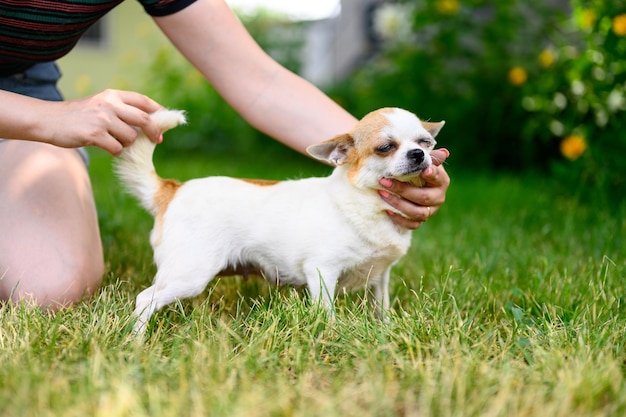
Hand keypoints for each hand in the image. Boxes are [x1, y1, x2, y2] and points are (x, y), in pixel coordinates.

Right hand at [44, 89, 162, 154]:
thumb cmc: (78, 116)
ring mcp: (102, 119)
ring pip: (131, 137)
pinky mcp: (95, 134)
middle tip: (157, 140)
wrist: (49, 120)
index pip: (143, 101)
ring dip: (127, 143)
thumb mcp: (100, 104)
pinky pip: (117, 149)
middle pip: (144, 119)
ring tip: (114, 141)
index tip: (166, 122)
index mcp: (112, 95)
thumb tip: (149, 125)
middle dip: (154, 131)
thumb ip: (121, 110)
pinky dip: (115, 151)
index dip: (158, 112)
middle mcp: (109, 104)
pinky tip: (105, 147)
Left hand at [378, 148, 450, 228]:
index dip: (431, 175)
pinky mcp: (421, 220)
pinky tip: (387, 210)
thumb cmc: (417, 168)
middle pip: (424, 197)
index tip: (424, 170)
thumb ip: (429, 157)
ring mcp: (431, 211)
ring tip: (382, 194)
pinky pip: (412, 225)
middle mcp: (439, 197)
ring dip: (398, 204)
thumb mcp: (422, 161)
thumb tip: (444, 153)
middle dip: (402, 190)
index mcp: (441, 181)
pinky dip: (399, 219)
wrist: (412, 183)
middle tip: (384, 181)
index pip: (437, 177)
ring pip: (418, 213)